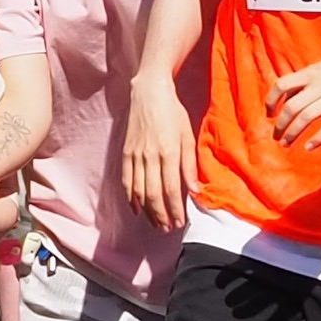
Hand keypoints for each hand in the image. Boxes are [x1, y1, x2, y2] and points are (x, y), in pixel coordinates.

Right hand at [122, 76, 196, 228]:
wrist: (148, 92)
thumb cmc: (172, 112)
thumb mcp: (187, 136)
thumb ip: (189, 164)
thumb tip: (194, 189)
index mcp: (168, 152)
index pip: (171, 189)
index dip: (175, 210)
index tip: (180, 222)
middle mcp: (150, 156)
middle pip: (153, 195)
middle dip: (161, 215)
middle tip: (169, 228)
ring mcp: (135, 155)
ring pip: (139, 191)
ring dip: (148, 211)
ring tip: (156, 223)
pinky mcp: (126, 152)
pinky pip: (126, 180)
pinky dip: (130, 197)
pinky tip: (136, 208)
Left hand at [264, 47, 320, 148]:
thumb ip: (303, 80)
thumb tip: (283, 95)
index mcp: (311, 74)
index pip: (281, 85)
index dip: (270, 102)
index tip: (269, 115)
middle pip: (291, 106)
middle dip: (280, 125)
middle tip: (276, 136)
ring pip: (307, 117)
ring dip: (292, 133)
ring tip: (286, 144)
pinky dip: (318, 139)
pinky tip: (308, 147)